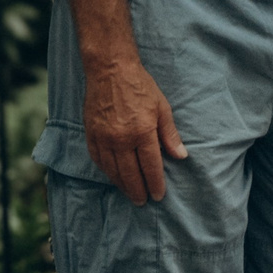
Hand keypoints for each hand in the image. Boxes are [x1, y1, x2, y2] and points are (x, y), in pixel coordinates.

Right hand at [83, 57, 185, 204]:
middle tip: (143, 201)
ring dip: (121, 184)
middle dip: (138, 190)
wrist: (110, 70)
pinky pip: (97, 160)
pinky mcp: (90, 134)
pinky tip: (112, 176)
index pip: (150, 166)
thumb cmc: (140, 87)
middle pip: (130, 174)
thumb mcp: (162, 108)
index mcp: (142, 132)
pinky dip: (106, 171)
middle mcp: (121, 139)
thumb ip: (170, 135)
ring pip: (112, 170)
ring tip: (129, 193)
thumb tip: (181, 156)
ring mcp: (103, 138)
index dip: (155, 183)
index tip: (158, 195)